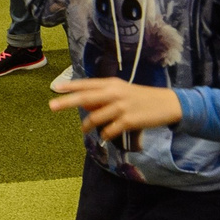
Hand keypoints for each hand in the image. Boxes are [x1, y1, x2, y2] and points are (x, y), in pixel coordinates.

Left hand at [48, 75, 183, 134]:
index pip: (87, 84)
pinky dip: (104, 134)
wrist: (166, 103)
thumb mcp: (122, 92)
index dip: (70, 86)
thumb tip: (83, 104)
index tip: (55, 88)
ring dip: (87, 125)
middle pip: (86, 97)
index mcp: (112, 83)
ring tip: (84, 130)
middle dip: (67, 102)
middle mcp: (115, 93)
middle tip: (52, 106)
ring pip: (95, 117)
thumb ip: (103, 96)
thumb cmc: (140, 98)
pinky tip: (104, 135)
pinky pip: (109, 130)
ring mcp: (121, 107)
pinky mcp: (128, 120)